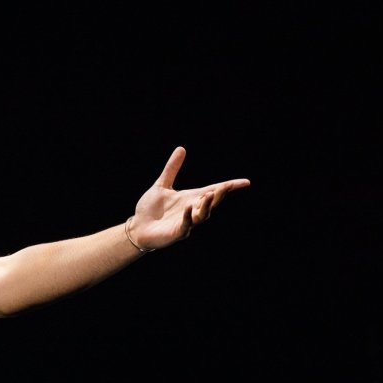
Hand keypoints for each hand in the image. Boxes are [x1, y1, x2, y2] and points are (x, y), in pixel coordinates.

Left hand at [129, 146, 250, 250]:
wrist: (137, 227)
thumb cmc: (150, 209)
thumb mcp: (161, 185)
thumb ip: (172, 169)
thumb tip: (181, 148)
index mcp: (191, 198)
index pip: (214, 191)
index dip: (229, 187)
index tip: (245, 182)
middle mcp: (192, 210)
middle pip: (211, 203)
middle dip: (219, 195)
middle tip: (225, 186)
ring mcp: (186, 223)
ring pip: (202, 215)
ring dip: (206, 205)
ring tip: (208, 195)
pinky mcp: (176, 233)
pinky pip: (185, 226)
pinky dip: (188, 217)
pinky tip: (189, 208)